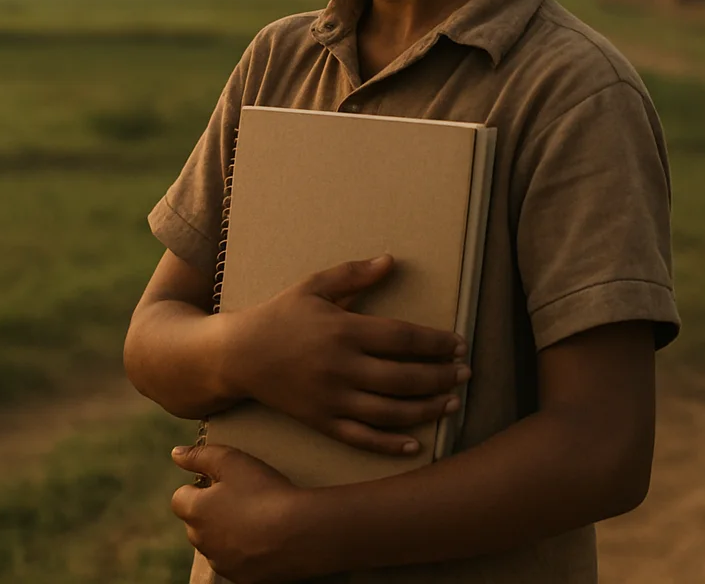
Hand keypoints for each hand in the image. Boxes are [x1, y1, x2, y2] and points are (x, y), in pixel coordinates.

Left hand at [171, 443, 320, 583]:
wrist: (300, 532)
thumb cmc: (264, 491)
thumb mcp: (231, 460)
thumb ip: (200, 455)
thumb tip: (176, 453)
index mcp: (196, 511)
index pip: (180, 498)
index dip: (198, 488)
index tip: (221, 483)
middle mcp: (202, 541)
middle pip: (196, 523)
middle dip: (210, 512)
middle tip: (241, 498)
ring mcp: (221, 563)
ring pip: (215, 545)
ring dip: (226, 534)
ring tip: (256, 519)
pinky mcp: (241, 578)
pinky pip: (235, 562)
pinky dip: (244, 553)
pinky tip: (265, 539)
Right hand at [227, 255, 469, 455]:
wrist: (238, 355)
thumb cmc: (280, 315)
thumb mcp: (314, 286)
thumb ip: (354, 275)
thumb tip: (391, 260)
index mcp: (343, 330)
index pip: (403, 339)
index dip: (436, 343)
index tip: (459, 344)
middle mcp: (341, 367)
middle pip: (404, 377)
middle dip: (441, 377)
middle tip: (466, 373)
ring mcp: (331, 399)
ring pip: (389, 412)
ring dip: (427, 409)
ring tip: (452, 403)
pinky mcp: (321, 421)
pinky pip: (362, 438)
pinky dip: (391, 444)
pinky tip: (417, 443)